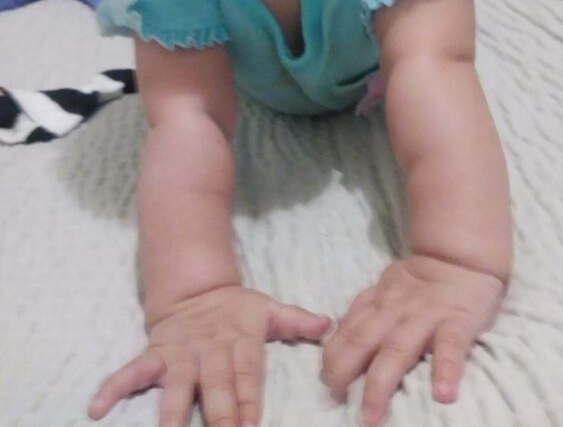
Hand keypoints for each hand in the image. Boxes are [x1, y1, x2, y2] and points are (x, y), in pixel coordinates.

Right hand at [88, 285, 331, 426]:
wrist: (194, 288)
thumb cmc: (236, 310)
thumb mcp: (267, 309)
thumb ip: (295, 321)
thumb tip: (329, 323)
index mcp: (239, 342)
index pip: (247, 377)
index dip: (249, 402)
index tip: (251, 424)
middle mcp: (208, 352)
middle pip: (214, 388)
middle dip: (219, 416)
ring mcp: (179, 355)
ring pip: (175, 387)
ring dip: (171, 413)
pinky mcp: (154, 355)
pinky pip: (130, 372)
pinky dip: (113, 388)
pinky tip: (96, 408)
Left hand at [321, 255, 504, 426]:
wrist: (460, 257)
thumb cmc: (420, 281)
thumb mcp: (385, 287)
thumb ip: (365, 309)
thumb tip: (337, 333)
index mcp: (378, 304)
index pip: (347, 331)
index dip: (331, 357)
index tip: (325, 385)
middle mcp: (395, 311)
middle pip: (364, 342)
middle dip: (345, 372)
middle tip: (334, 401)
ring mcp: (426, 317)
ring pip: (398, 350)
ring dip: (381, 383)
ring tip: (371, 415)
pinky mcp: (458, 322)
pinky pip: (451, 347)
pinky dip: (447, 370)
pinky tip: (442, 395)